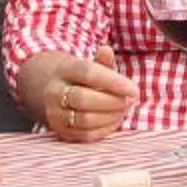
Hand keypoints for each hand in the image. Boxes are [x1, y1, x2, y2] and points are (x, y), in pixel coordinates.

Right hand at [22, 48, 137, 142]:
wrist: (52, 91)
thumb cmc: (81, 78)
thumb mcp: (90, 65)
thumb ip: (102, 61)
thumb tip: (107, 51)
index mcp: (63, 70)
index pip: (88, 73)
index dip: (113, 82)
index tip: (134, 90)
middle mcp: (54, 92)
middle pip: (83, 98)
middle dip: (113, 101)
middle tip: (130, 100)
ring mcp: (55, 114)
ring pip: (85, 119)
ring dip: (111, 116)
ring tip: (124, 109)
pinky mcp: (61, 132)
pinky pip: (86, 135)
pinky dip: (105, 129)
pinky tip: (115, 120)